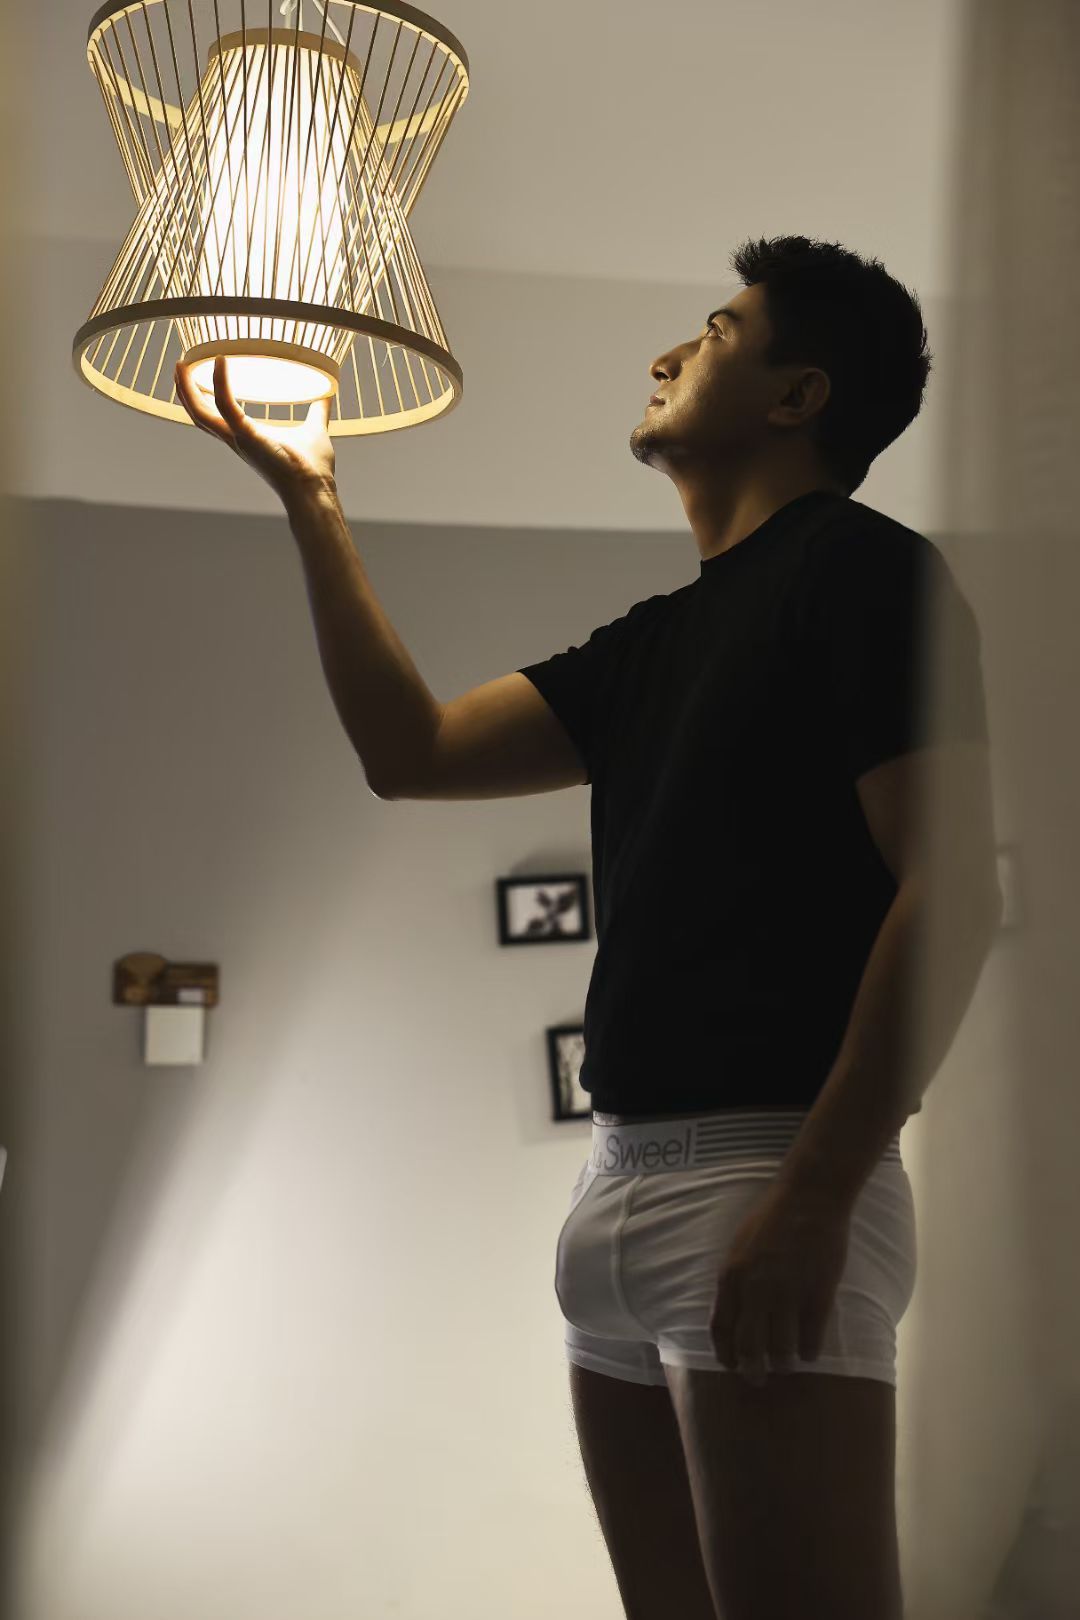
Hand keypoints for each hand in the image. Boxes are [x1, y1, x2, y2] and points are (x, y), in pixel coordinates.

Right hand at [174, 356, 336, 505]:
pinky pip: (226, 406)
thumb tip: (328, 392)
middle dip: (186, 392)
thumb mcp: (315, 428)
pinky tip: (221, 361)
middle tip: (180, 366)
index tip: (199, 375)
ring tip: (181, 365)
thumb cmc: (313, 469)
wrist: (315, 488)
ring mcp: (239, 439)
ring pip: (201, 414)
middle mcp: (237, 440)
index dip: (204, 398)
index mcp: (248, 438)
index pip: (217, 417)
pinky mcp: (247, 436)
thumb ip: (318, 409)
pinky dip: (220, 383)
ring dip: (187, 390)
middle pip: (200, 415)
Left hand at [710, 1181, 850, 1386]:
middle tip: (759, 1380)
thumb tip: (729, 1318)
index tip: (731, 1366)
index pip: (720, 1330)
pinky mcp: (818, 1294)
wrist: (809, 1197)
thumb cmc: (770, 1219)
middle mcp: (756, 1290)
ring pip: (781, 1350)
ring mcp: (788, 1294)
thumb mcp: (738, 1247)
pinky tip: (810, 1353)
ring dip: (783, 1365)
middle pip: (749, 1348)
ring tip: (787, 1367)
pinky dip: (809, 1352)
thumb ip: (732, 1282)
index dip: (725, 1356)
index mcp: (731, 1277)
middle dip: (752, 1372)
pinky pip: (811, 1338)